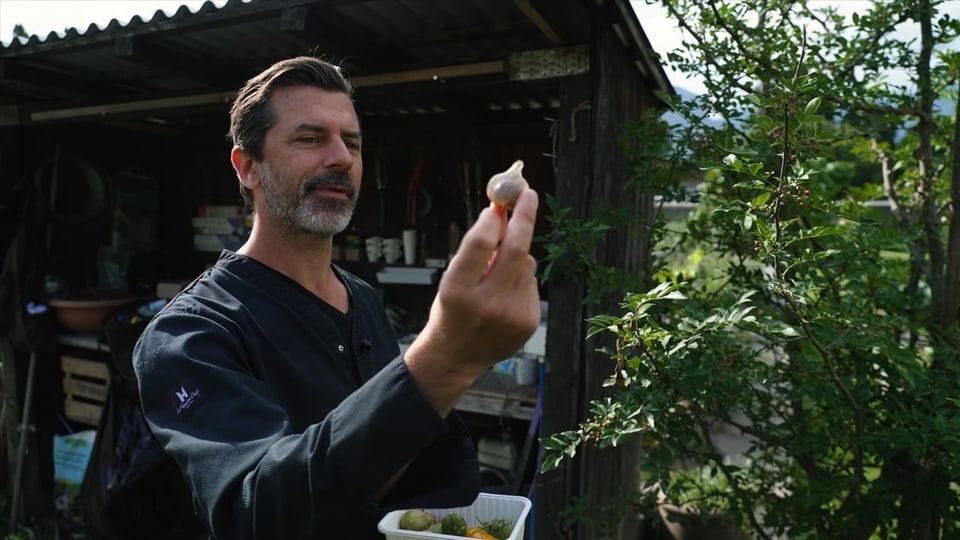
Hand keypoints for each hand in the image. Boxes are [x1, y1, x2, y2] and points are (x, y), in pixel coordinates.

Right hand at [404, 189, 539, 414]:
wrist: (455, 357)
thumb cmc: (451, 311)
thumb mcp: (451, 279)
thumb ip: (476, 250)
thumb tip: (502, 213)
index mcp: (457, 290)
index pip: (481, 243)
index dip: (492, 218)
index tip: (500, 204)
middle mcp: (486, 304)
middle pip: (515, 250)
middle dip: (525, 218)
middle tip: (529, 196)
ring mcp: (511, 315)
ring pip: (526, 264)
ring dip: (517, 256)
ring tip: (497, 275)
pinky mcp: (528, 322)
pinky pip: (531, 283)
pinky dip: (520, 279)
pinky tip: (505, 296)